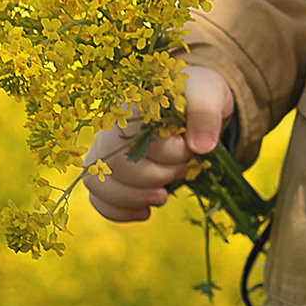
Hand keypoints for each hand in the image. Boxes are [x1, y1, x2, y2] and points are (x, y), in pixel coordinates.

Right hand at [83, 66, 235, 223]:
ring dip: (133, 198)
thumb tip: (200, 147)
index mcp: (133, 102)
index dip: (168, 152)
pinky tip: (145, 211)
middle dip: (153, 177)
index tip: (190, 149)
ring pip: (97, 182)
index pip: (137, 134)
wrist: (185, 101)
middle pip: (114, 163)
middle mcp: (110, 125)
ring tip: (162, 196)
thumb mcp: (208, 94)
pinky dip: (119, 211)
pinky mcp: (106, 170)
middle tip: (181, 171)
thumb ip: (205, 112)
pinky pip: (96, 196)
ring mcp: (104, 148)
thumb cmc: (193, 96)